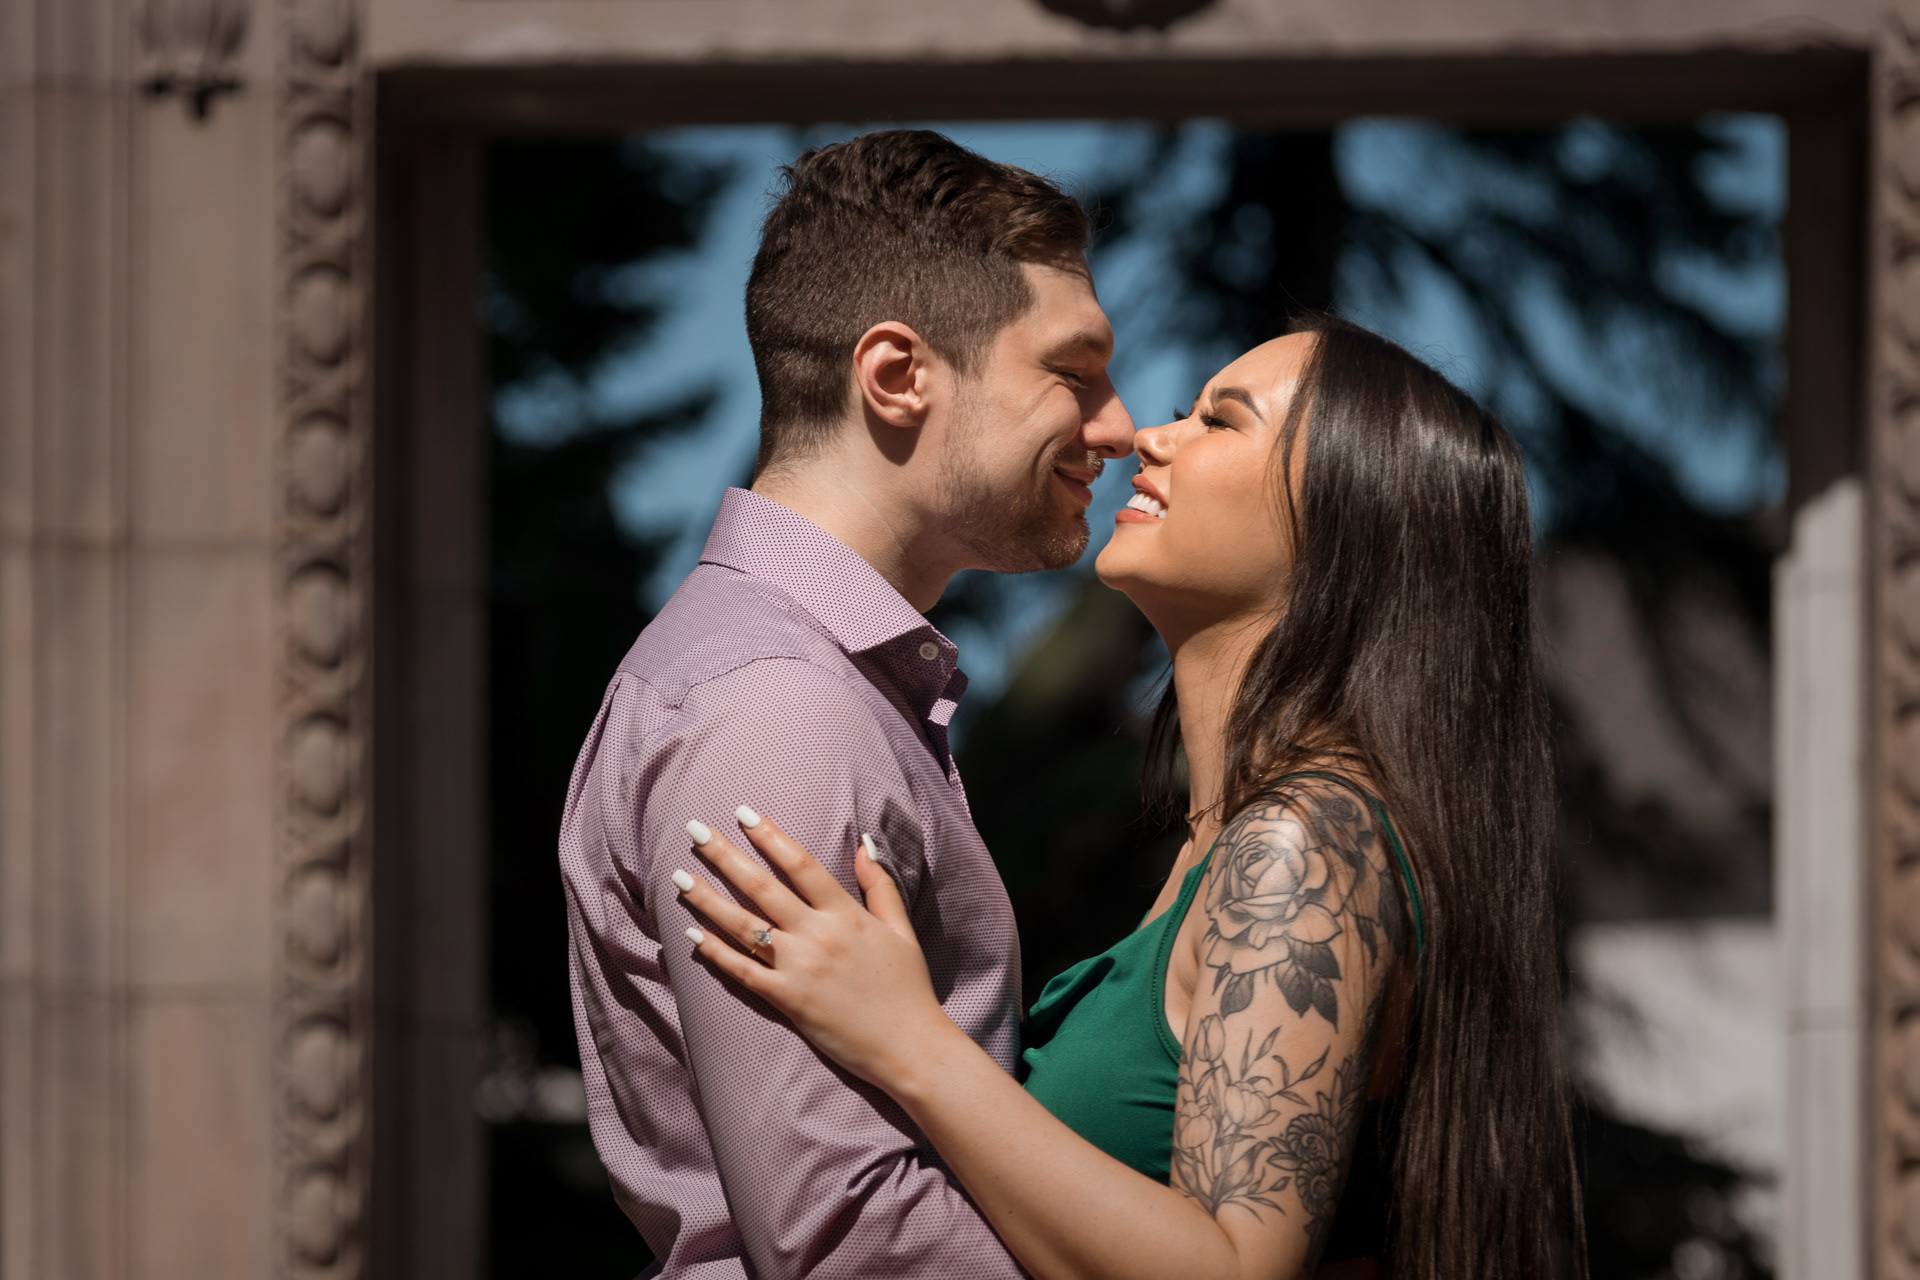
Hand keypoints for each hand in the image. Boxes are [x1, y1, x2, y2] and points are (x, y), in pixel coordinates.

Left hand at [672, 808, 957, 1088]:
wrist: (909, 1046)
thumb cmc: (908, 988)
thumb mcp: (901, 930)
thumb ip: (880, 886)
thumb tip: (864, 844)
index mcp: (846, 914)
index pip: (800, 864)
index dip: (770, 836)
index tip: (743, 813)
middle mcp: (817, 935)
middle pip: (761, 886)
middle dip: (724, 855)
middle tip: (694, 830)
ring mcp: (798, 968)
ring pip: (743, 926)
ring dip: (707, 900)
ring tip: (679, 878)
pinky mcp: (787, 1000)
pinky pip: (742, 971)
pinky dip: (716, 953)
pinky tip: (692, 935)